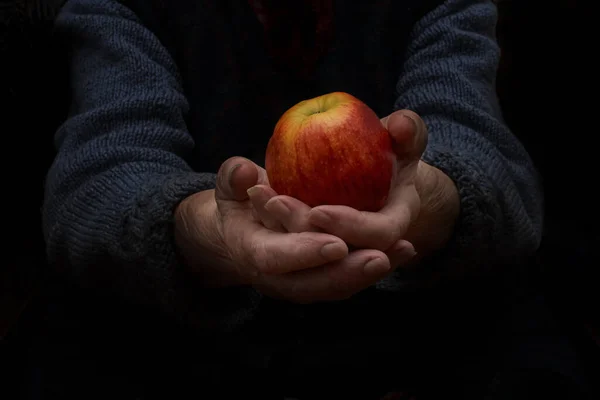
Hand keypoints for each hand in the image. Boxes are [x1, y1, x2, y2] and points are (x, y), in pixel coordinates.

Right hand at [174, 157, 402, 302]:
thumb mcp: (229, 185)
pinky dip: (377, 266)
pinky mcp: (323, 279)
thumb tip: (245, 172)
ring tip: (401, 252)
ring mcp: (302, 283)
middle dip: (348, 272)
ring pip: (338, 286)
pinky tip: (405, 251)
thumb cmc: (239, 202)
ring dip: (369, 272)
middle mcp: (278, 277)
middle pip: (315, 284)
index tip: (334, 243)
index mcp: (251, 251)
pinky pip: (350, 278)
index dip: (303, 253)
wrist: (244, 230)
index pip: (275, 259)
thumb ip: (232, 177)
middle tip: (379, 257)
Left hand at [254, 110, 458, 270]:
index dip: (350, 227)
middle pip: (335, 258)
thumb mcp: (402, 138)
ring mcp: (335, 251)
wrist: (371, 169)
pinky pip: (289, 243)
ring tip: (257, 192)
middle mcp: (364, 246)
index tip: (319, 212)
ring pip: (306, 255)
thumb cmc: (390, 150)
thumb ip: (409, 130)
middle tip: (275, 202)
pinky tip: (253, 189)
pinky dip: (270, 218)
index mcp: (392, 224)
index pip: (377, 237)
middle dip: (303, 237)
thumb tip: (401, 126)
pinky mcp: (310, 245)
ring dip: (280, 225)